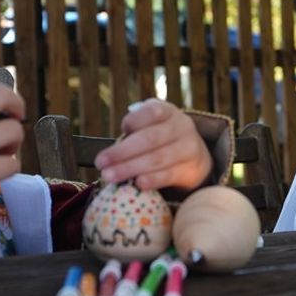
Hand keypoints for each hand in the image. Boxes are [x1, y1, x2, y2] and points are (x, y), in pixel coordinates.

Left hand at [94, 99, 212, 191]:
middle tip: (101, 163)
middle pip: (150, 139)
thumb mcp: (151, 126)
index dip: (135, 121)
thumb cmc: (161, 139)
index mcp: (168, 112)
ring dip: (130, 168)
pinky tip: (137, 184)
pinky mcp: (190, 170)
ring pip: (157, 158)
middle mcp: (181, 127)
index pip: (152, 112)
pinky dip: (152, 180)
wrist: (194, 155)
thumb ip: (134, 132)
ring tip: (109, 176)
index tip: (122, 129)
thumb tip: (109, 153)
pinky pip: (169, 175)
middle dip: (122, 151)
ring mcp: (188, 149)